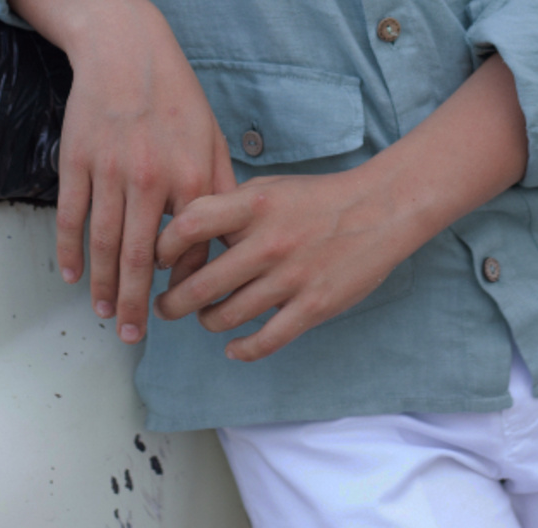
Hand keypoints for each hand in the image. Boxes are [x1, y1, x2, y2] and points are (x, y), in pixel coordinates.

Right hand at [7, 0, 235, 344]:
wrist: (126, 49)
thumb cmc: (175, 95)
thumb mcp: (211, 136)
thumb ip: (219, 188)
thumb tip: (224, 240)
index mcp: (190, 175)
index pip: (188, 247)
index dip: (183, 282)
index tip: (177, 307)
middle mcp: (150, 178)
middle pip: (140, 258)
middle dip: (136, 304)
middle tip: (132, 336)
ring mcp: (110, 171)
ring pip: (104, 243)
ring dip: (102, 285)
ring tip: (104, 314)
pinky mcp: (77, 161)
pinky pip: (72, 216)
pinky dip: (70, 250)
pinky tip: (72, 275)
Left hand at [152, 168, 407, 361]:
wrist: (379, 209)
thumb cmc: (316, 197)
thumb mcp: (267, 187)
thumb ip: (228, 208)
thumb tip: (184, 236)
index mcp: (253, 205)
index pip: (188, 226)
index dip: (163, 248)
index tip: (159, 261)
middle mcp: (267, 242)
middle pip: (199, 285)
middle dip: (172, 303)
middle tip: (166, 306)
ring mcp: (290, 278)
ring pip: (226, 317)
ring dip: (207, 323)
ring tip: (204, 318)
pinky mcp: (312, 306)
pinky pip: (265, 341)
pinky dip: (241, 349)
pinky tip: (233, 346)